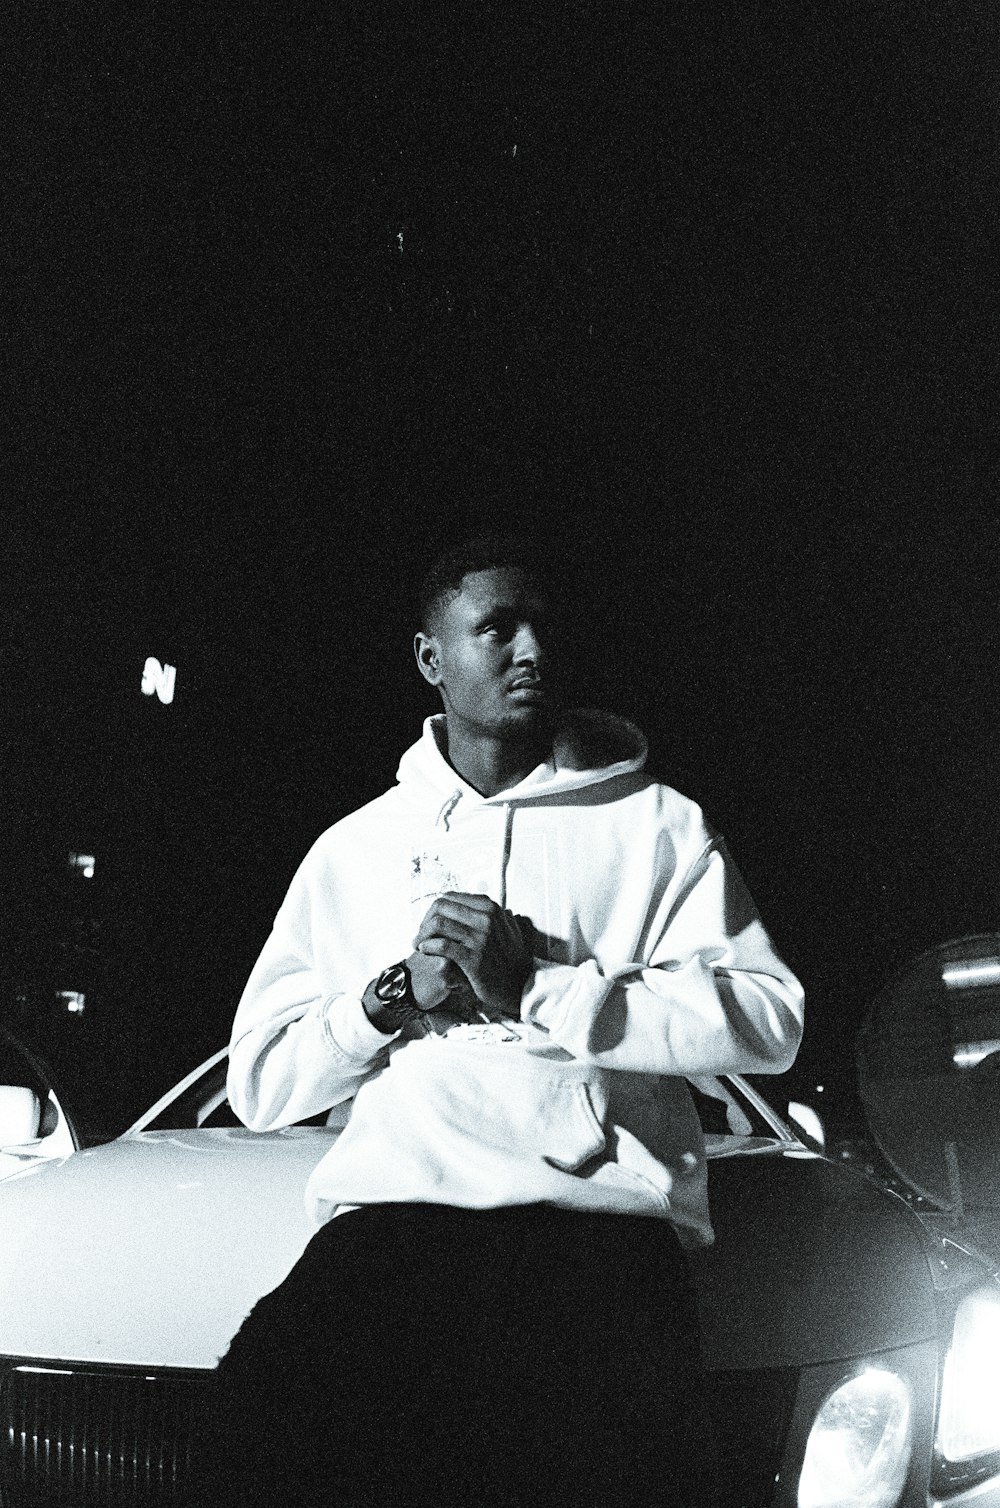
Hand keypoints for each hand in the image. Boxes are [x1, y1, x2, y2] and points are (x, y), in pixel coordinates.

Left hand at [413, 893, 532, 1018]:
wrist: (521, 985)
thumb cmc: (512, 959)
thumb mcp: (508, 928)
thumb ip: (495, 913)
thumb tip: (484, 900)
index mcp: (490, 908)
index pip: (450, 897)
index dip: (434, 909)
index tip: (429, 922)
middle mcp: (486, 918)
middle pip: (441, 907)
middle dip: (424, 920)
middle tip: (420, 934)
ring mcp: (481, 938)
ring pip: (438, 924)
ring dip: (422, 934)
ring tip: (418, 944)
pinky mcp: (474, 958)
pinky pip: (443, 946)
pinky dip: (428, 946)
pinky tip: (425, 950)